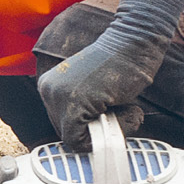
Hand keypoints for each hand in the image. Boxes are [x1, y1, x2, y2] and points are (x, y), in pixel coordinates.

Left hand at [36, 0, 183, 150]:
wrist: (135, 42)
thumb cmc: (122, 65)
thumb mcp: (93, 89)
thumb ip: (85, 109)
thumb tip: (91, 140)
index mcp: (50, 84)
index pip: (63, 123)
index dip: (90, 125)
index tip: (112, 113)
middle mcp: (48, 89)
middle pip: (67, 132)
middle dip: (95, 130)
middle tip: (123, 111)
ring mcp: (58, 96)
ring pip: (75, 139)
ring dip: (106, 132)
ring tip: (127, 109)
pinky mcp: (73, 104)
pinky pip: (81, 141)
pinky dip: (108, 135)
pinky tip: (128, 111)